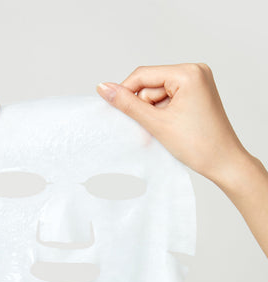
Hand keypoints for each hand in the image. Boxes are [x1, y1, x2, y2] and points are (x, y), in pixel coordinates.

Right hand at [96, 63, 267, 257]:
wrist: (224, 163)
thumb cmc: (199, 145)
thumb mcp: (156, 123)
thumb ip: (127, 104)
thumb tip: (104, 87)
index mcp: (188, 73)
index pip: (143, 75)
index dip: (125, 92)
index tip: (114, 109)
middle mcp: (195, 72)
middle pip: (150, 85)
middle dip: (145, 108)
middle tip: (151, 129)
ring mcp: (197, 84)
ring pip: (157, 94)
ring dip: (153, 113)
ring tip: (163, 131)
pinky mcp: (196, 95)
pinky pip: (168, 99)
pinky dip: (162, 114)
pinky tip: (169, 128)